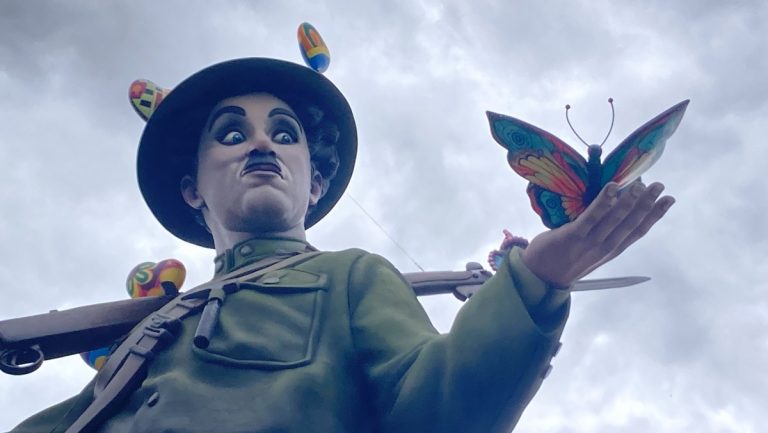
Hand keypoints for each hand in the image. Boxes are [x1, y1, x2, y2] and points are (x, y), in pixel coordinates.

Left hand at [521, 181, 674, 287]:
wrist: (540, 277)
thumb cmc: (564, 258)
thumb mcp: (589, 250)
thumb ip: (602, 234)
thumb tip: (612, 209)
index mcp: (611, 250)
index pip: (638, 231)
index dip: (655, 215)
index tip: (669, 200)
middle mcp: (605, 247)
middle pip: (631, 223)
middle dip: (647, 204)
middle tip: (659, 185)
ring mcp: (590, 242)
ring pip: (615, 219)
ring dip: (629, 201)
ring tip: (641, 184)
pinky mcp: (573, 236)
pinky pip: (591, 217)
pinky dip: (603, 203)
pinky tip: (612, 188)